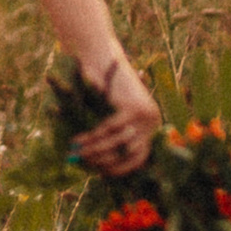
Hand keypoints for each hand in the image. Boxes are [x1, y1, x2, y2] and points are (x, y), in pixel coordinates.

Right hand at [69, 48, 159, 177]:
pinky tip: (79, 140)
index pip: (139, 156)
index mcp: (150, 124)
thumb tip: (97, 165)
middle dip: (104, 160)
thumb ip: (109, 135)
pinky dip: (93, 136)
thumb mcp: (110, 113)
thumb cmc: (101, 85)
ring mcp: (145, 115)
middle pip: (129, 151)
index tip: (101, 173)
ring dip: (95, 150)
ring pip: (118, 142)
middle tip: (85, 164)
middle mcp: (152, 121)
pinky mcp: (133, 108)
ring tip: (77, 153)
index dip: (120, 167)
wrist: (102, 56)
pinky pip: (110, 128)